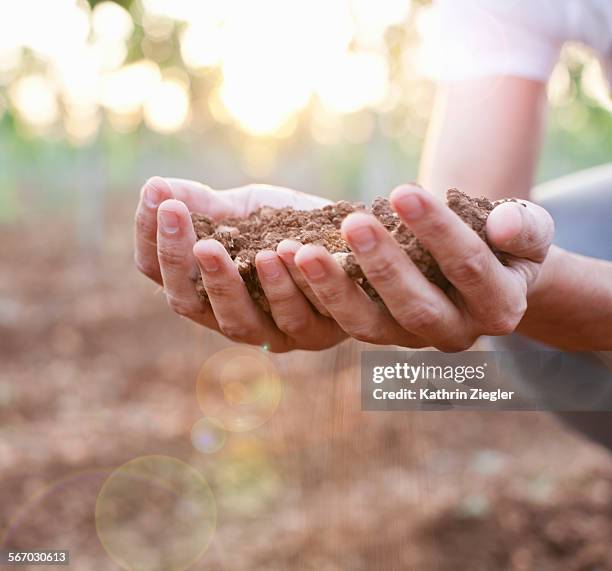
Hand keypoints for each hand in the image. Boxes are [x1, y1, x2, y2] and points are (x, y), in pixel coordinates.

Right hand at [134, 177, 346, 351]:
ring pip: (238, 321)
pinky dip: (289, 284)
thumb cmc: (293, 225)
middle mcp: (230, 317)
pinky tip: (285, 250)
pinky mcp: (315, 334)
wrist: (355, 237)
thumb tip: (155, 187)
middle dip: (178, 259)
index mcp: (206, 288)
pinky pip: (297, 315)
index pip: (161, 272)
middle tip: (175, 215)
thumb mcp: (246, 211)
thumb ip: (205, 205)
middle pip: (187, 302)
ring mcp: (270, 332)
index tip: (157, 196)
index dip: (153, 237)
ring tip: (217, 243)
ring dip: (227, 282)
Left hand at [293, 184, 554, 351]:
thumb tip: (504, 225)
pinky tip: (284, 262)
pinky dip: (311, 297)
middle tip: (352, 221)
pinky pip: (341, 323)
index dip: (439, 232)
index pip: (469, 269)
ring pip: (367, 327)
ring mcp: (409, 339)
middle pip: (415, 308)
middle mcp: (454, 333)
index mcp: (498, 307)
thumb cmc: (505, 243)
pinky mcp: (376, 332)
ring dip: (332, 290)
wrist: (485, 270)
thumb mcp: (528, 229)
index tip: (404, 191)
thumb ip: (525, 227)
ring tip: (300, 250)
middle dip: (383, 265)